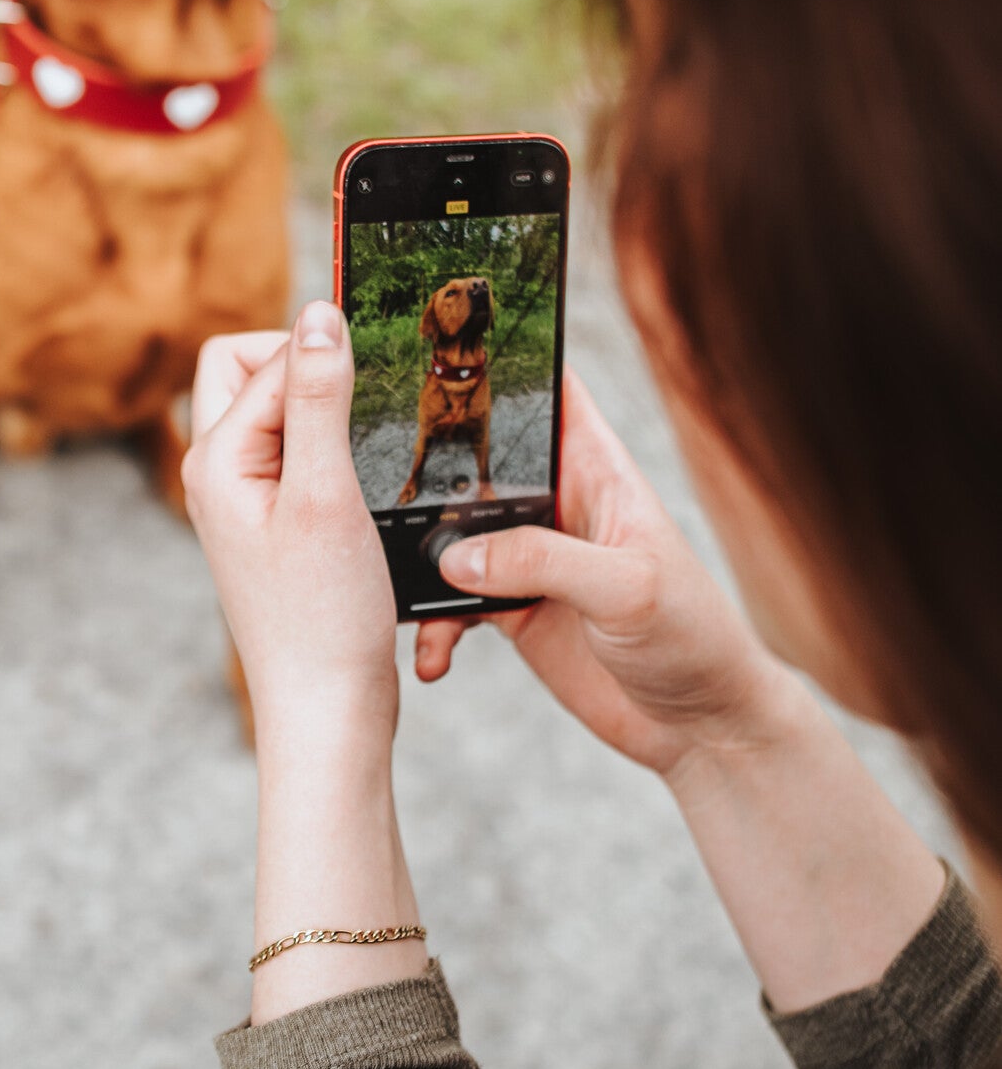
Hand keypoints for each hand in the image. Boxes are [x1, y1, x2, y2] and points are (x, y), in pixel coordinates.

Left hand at [185, 302, 398, 753]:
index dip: (325, 357)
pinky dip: (337, 457)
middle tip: (363, 413)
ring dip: (328, 418)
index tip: (379, 381)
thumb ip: (318, 398)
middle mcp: (218, 473)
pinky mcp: (276, 525)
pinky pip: (300, 457)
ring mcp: (245, 501)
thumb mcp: (326, 493)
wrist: (326, 710)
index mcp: (214, 457)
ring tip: (367, 466)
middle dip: (309, 373)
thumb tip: (317, 312)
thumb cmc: (323, 614)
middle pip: (253, 372)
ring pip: (283, 415)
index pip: (267, 357)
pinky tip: (369, 494)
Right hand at [417, 370, 796, 779]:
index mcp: (595, 469)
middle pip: (477, 456)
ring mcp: (529, 556)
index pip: (547, 389)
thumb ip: (542, 562)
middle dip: (425, 462)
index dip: (500, 360)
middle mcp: (557, 502)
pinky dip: (433, 627)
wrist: (700, 724)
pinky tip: (431, 656)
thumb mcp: (626, 588)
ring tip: (388, 582)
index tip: (435, 344)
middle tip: (368, 476)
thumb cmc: (693, 636)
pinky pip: (451, 603)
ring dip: (417, 557)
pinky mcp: (512, 609)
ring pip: (451, 531)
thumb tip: (457, 557)